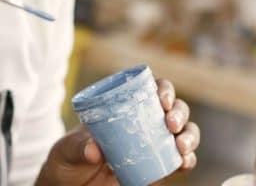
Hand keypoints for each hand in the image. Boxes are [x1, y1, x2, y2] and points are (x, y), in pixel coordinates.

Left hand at [37, 78, 199, 185]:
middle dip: (179, 112)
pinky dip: (187, 159)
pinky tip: (185, 161)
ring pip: (182, 133)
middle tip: (171, 123)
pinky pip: (180, 161)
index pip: (149, 89)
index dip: (163, 89)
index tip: (161, 99)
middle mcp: (142, 121)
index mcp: (122, 106)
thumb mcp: (67, 150)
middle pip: (173, 108)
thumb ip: (78, 147)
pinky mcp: (157, 167)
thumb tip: (94, 150)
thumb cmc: (66, 161)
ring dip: (189, 136)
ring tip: (181, 147)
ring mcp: (152, 144)